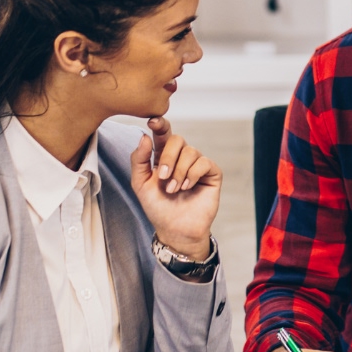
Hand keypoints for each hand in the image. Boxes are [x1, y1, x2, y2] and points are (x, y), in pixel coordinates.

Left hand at [129, 117, 219, 257]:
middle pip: (177, 139)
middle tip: (163, 178)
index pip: (162, 134)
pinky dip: (193, 174)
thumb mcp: (140, 183)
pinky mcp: (212, 173)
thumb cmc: (157, 208)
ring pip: (191, 152)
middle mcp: (181, 157)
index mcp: (163, 156)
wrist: (175, 229)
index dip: (160, 125)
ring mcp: (197, 164)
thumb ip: (139, 160)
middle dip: (168, 158)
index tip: (153, 121)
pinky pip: (204, 162)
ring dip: (179, 172)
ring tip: (174, 190)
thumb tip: (144, 136)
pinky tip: (188, 187)